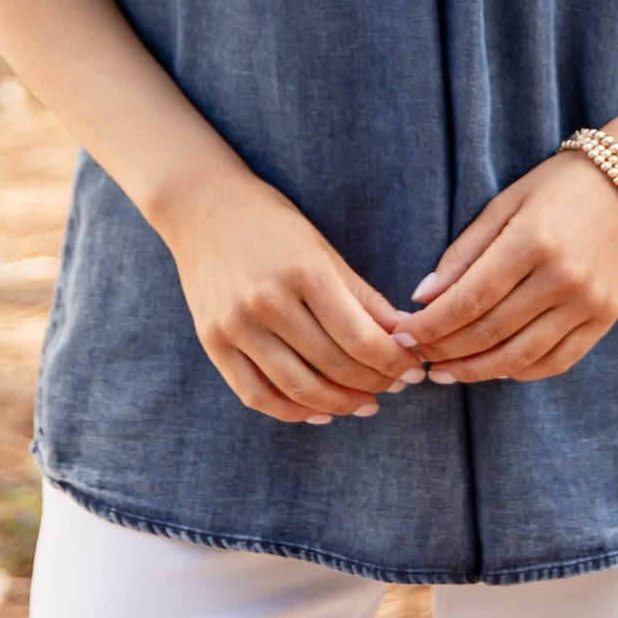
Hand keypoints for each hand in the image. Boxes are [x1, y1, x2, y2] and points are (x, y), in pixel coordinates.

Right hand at [161, 167, 422, 423]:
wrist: (202, 205)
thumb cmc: (272, 224)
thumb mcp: (323, 251)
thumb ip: (364, 298)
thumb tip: (406, 338)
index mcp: (304, 271)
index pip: (360, 337)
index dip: (394, 361)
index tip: (415, 370)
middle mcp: (267, 301)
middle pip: (333, 364)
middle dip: (374, 382)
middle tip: (396, 387)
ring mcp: (235, 324)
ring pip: (298, 387)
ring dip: (339, 404)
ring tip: (365, 404)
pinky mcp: (212, 341)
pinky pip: (256, 394)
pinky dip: (292, 411)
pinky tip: (320, 412)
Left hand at [395, 152, 617, 384]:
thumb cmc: (557, 187)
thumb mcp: (505, 204)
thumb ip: (464, 251)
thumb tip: (424, 298)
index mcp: (532, 241)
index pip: (470, 299)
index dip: (432, 324)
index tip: (403, 335)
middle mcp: (563, 277)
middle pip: (491, 331)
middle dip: (446, 350)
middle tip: (417, 358)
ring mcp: (588, 303)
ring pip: (521, 356)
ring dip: (476, 370)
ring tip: (445, 372)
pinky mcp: (605, 319)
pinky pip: (557, 361)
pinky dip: (520, 371)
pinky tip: (493, 368)